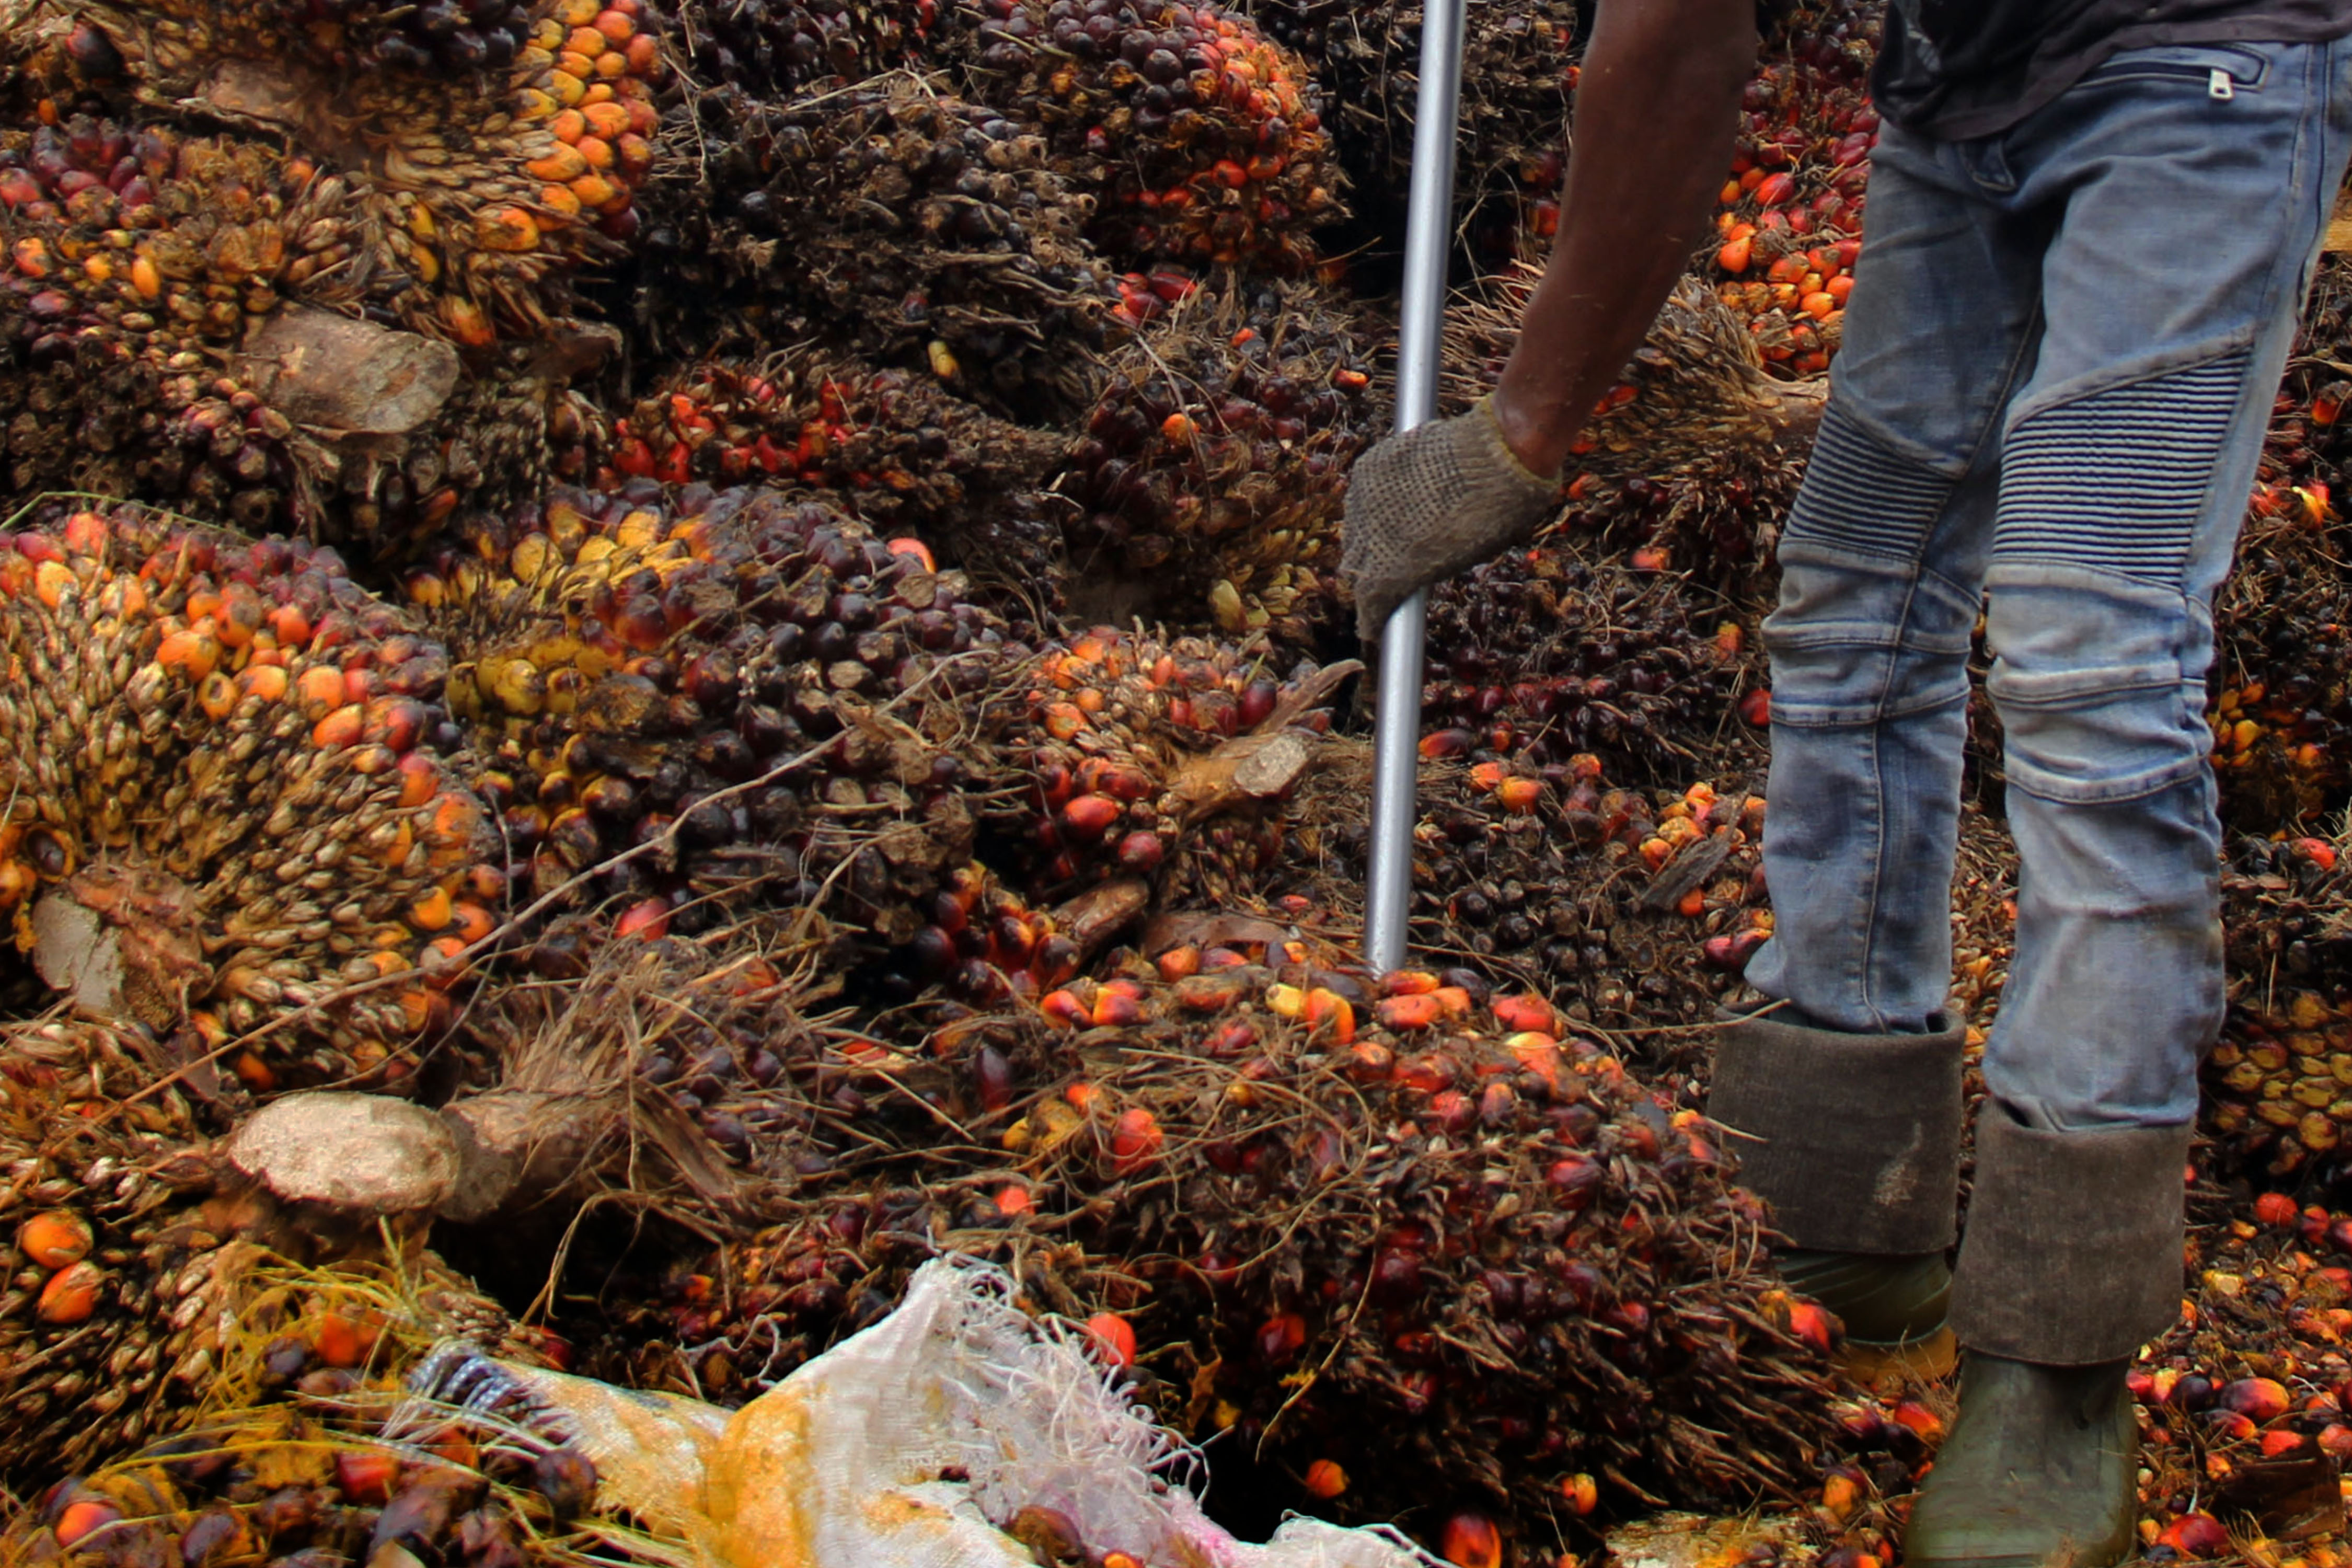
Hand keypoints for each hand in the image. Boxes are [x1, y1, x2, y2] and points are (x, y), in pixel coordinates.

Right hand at [1338, 396, 1560, 642]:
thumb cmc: (1496, 514)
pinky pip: (1362, 496)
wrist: (1499, 452)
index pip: (1368, 604)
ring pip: (1354, 529)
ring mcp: (1364, 501)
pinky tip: (1394, 502)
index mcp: (1392, 574)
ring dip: (1369, 535)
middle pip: (1355, 566)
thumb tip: (1413, 570)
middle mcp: (1368, 540)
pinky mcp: (1369, 467)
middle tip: (1387, 573)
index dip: (1373, 617)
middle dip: (1369, 573)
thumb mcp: (1463, 558)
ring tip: (1392, 532)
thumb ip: (1427, 569)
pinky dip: (1374, 503)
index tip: (1375, 625)